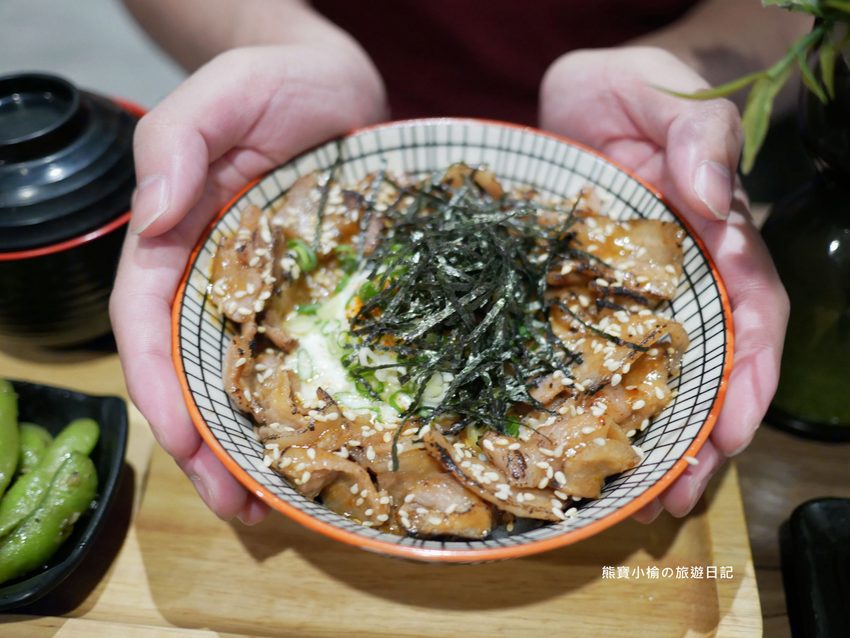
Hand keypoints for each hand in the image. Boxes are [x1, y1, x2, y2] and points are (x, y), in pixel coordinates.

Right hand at [110, 45, 385, 523]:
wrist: (340, 86)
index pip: (146, 326)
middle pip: (190, 374)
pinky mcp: (314, 298)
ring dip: (248, 448)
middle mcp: (213, 279)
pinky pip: (300, 361)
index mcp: (175, 242)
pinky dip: (301, 411)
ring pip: (242, 383)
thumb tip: (154, 215)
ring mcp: (266, 294)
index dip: (156, 389)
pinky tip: (318, 451)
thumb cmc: (276, 83)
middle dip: (204, 446)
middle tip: (236, 507)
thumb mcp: (222, 93)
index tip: (182, 444)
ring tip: (271, 508)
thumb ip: (174, 142)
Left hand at [540, 47, 788, 520]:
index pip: (750, 309)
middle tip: (685, 490)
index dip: (748, 370)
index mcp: (715, 234)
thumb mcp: (664, 97)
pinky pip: (610, 358)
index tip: (732, 424)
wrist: (583, 99)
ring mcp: (641, 291)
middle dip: (710, 428)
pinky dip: (615, 406)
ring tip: (654, 497)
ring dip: (669, 437)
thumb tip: (708, 192)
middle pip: (716, 361)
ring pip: (667, 372)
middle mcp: (688, 273)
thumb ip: (697, 135)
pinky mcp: (594, 299)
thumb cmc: (628, 92)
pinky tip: (603, 450)